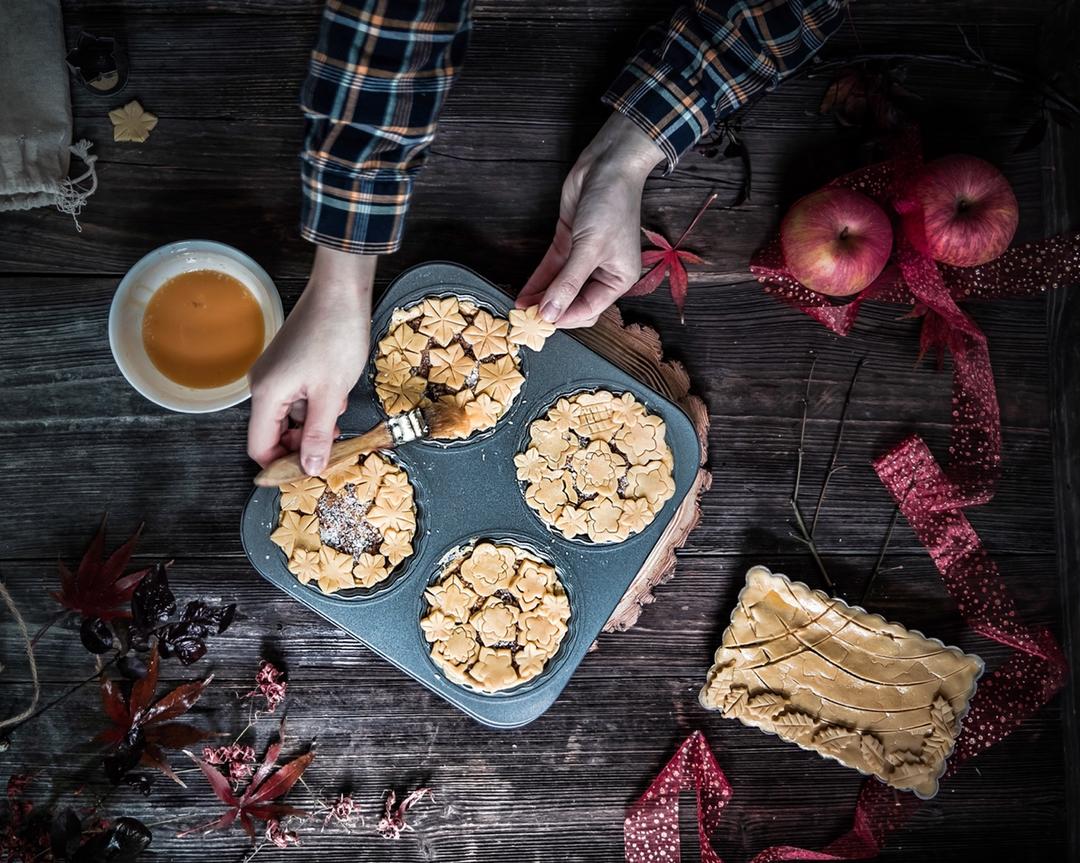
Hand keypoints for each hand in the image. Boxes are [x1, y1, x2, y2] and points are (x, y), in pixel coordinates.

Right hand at [247, 246, 374, 472]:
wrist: (341, 291)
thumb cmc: (335, 336)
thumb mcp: (331, 394)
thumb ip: (318, 435)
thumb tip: (309, 468)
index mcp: (266, 394)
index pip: (260, 447)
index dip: (282, 466)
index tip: (310, 472)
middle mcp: (263, 385)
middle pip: (274, 433)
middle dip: (302, 443)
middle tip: (333, 443)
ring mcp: (275, 373)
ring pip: (289, 415)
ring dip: (313, 422)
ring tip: (337, 412)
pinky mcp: (288, 364)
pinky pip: (296, 397)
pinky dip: (315, 403)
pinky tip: (334, 394)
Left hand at [517, 112, 663, 327]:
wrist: (609, 165)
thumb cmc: (611, 205)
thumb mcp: (589, 248)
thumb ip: (568, 283)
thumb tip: (550, 314)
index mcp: (619, 280)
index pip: (589, 310)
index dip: (564, 318)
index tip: (540, 323)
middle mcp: (603, 273)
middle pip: (573, 302)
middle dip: (552, 310)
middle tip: (526, 318)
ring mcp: (584, 260)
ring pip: (559, 288)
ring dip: (541, 298)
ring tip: (519, 308)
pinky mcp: (568, 244)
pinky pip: (551, 270)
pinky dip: (538, 281)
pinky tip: (523, 292)